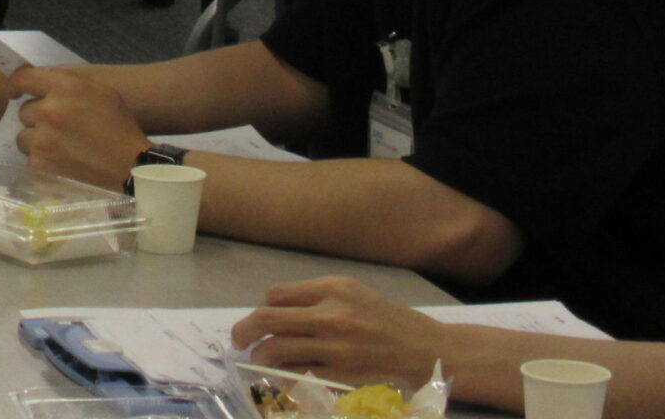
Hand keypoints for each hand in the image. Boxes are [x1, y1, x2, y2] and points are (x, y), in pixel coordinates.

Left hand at [4, 65, 149, 189]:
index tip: (16, 92)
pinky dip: (42, 157)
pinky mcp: (40, 162)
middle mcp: (49, 110)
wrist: (129, 165)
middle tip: (58, 126)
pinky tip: (61, 159)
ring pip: (23, 134)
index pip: (22, 78)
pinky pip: (30, 155)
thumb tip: (40, 82)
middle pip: (24, 110)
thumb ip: (67, 82)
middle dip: (38, 117)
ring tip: (58, 144)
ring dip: (36, 138)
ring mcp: (43, 138)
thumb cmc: (118, 125)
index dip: (17, 84)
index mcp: (64, 87)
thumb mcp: (99, 90)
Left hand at [232, 277, 448, 388]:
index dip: (261, 308)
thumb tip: (274, 308)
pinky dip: (284, 375)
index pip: (276, 295)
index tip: (259, 319)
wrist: (427, 351)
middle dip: (244, 331)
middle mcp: (332, 315)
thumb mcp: (354, 293)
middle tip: (237, 341)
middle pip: (268, 320)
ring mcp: (336, 347)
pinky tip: (283, 376)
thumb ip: (315, 298)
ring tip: (258, 361)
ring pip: (277, 350)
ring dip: (260, 357)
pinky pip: (298, 375)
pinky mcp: (342, 375)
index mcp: (333, 289)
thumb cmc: (388, 320)